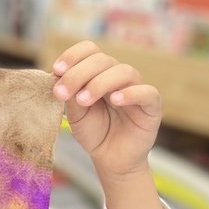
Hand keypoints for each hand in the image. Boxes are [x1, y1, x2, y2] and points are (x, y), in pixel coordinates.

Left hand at [51, 41, 161, 181]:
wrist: (110, 159)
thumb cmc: (94, 132)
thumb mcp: (75, 113)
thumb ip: (70, 94)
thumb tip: (57, 75)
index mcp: (99, 72)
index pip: (90, 50)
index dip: (73, 55)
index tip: (56, 70)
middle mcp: (118, 76)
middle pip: (102, 59)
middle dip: (78, 74)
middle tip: (61, 93)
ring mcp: (137, 88)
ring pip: (123, 71)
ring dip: (99, 83)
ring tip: (83, 101)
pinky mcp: (152, 105)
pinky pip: (147, 92)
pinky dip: (131, 93)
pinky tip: (115, 100)